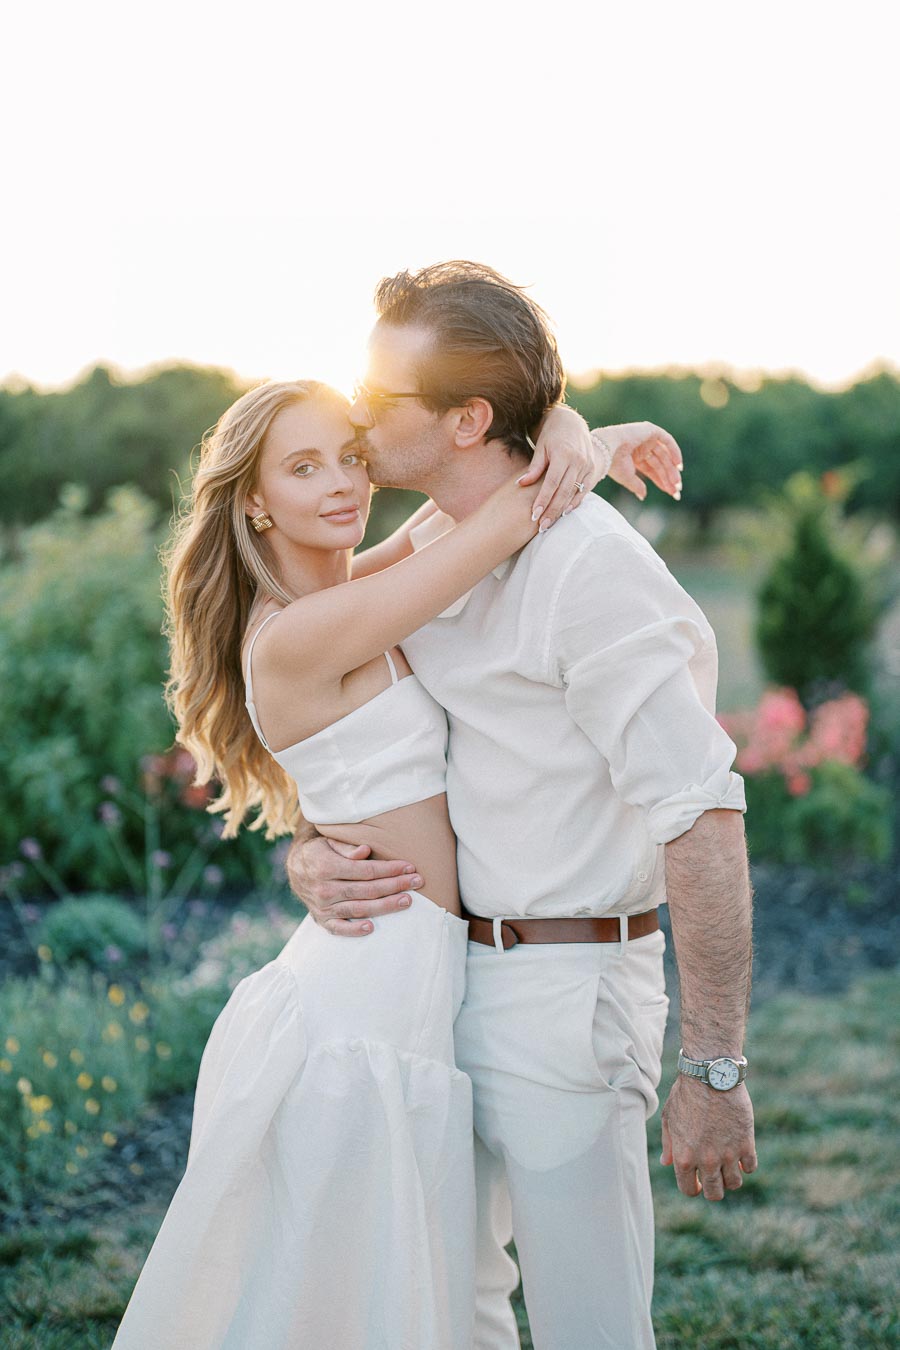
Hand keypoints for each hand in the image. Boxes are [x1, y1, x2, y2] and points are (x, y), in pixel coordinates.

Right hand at [285, 836, 422, 935]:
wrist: (295, 870)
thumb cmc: (319, 852)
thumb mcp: (328, 841)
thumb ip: (346, 847)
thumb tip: (365, 851)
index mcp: (326, 867)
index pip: (366, 870)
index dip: (389, 869)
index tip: (409, 867)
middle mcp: (324, 889)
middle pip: (367, 890)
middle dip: (395, 885)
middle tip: (417, 882)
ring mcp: (323, 907)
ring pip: (359, 908)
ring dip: (385, 906)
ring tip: (407, 901)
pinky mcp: (322, 919)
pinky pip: (338, 929)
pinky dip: (354, 930)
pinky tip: (372, 928)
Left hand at [516, 405, 593, 528]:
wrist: (571, 423)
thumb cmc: (551, 435)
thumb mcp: (540, 447)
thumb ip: (534, 467)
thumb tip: (521, 483)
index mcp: (564, 454)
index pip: (552, 482)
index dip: (543, 500)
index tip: (534, 514)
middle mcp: (578, 460)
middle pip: (564, 491)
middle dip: (552, 510)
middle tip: (542, 526)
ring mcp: (587, 465)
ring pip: (574, 493)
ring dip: (562, 509)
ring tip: (550, 523)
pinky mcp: (592, 469)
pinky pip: (584, 490)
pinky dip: (575, 502)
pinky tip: (565, 513)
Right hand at [602, 422, 683, 500]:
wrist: (607, 449)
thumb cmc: (613, 464)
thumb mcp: (627, 478)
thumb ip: (637, 486)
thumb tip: (643, 496)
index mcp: (634, 458)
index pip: (652, 470)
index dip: (662, 481)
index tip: (671, 493)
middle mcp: (641, 448)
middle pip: (660, 464)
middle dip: (668, 477)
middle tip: (676, 491)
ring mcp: (646, 438)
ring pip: (664, 455)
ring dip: (671, 469)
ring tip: (676, 483)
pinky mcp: (650, 430)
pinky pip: (666, 440)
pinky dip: (674, 451)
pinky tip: (679, 466)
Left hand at [660, 1075, 757, 1200]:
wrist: (711, 1074)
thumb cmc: (686, 1093)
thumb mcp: (669, 1117)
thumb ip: (669, 1144)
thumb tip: (666, 1163)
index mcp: (684, 1157)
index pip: (689, 1189)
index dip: (693, 1188)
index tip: (698, 1181)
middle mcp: (706, 1161)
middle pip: (715, 1193)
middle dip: (714, 1188)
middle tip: (715, 1176)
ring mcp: (728, 1154)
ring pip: (734, 1184)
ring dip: (731, 1177)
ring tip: (728, 1163)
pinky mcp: (746, 1144)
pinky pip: (750, 1167)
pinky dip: (746, 1164)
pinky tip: (741, 1153)